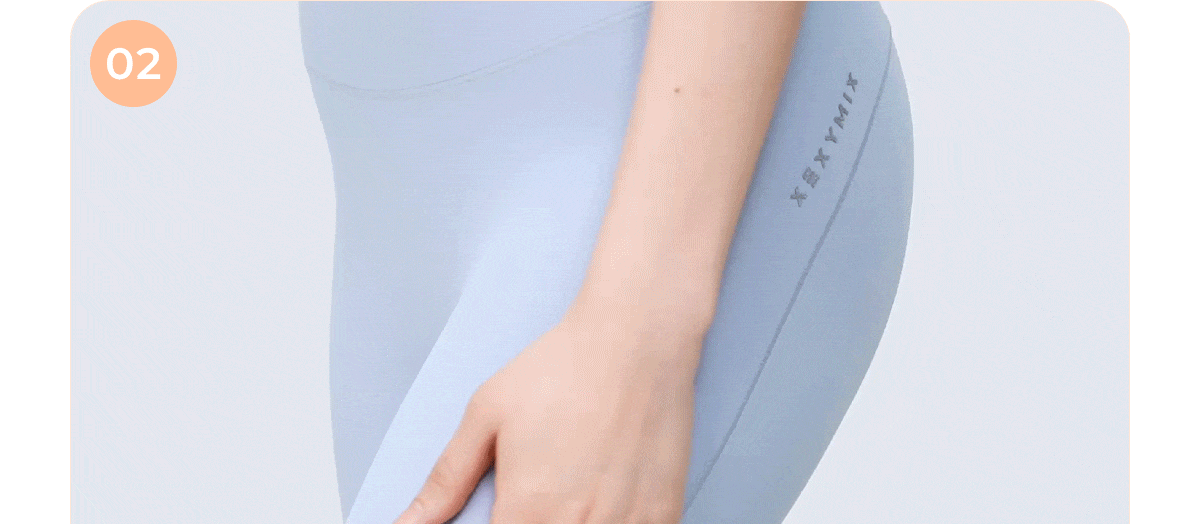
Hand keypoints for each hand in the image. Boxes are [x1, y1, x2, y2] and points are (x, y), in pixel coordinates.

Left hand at [392, 303, 702, 523]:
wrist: (637, 338)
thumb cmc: (566, 368)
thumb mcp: (486, 416)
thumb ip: (445, 482)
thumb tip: (408, 523)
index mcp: (528, 510)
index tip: (500, 514)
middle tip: (533, 500)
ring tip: (566, 496)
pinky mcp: (664, 516)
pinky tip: (601, 502)